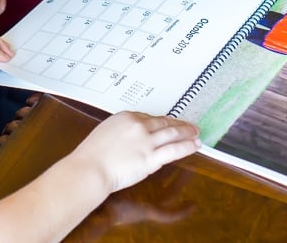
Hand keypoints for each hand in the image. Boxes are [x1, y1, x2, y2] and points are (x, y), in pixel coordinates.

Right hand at [71, 112, 199, 192]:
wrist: (90, 168)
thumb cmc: (91, 154)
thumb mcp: (105, 132)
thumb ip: (121, 131)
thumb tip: (131, 136)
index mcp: (126, 117)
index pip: (149, 117)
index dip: (161, 121)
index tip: (167, 123)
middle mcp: (138, 126)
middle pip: (164, 122)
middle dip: (178, 124)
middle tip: (189, 125)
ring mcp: (146, 141)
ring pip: (172, 134)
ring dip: (187, 132)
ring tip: (196, 133)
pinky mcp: (151, 158)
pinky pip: (174, 150)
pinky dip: (186, 146)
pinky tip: (194, 145)